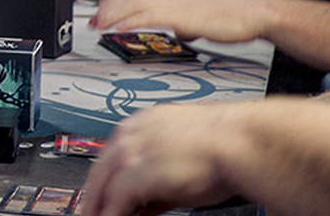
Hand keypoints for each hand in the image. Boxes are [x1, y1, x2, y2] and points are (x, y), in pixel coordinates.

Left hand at [82, 103, 243, 215]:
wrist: (238, 142)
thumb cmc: (225, 144)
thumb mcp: (184, 155)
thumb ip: (161, 175)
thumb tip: (149, 200)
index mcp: (144, 123)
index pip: (114, 153)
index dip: (106, 177)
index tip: (102, 191)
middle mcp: (133, 134)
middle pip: (101, 169)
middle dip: (94, 194)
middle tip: (91, 211)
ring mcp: (132, 153)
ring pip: (103, 185)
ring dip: (97, 206)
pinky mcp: (135, 174)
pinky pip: (114, 202)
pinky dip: (110, 215)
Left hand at [92, 0, 271, 44]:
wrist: (253, 14)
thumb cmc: (233, 17)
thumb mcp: (203, 18)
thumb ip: (187, 22)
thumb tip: (180, 31)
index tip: (105, 8)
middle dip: (110, 6)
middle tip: (94, 19)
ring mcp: (177, 1)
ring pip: (136, 2)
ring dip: (114, 14)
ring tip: (99, 24)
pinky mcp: (182, 14)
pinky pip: (149, 16)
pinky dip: (130, 21)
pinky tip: (119, 28)